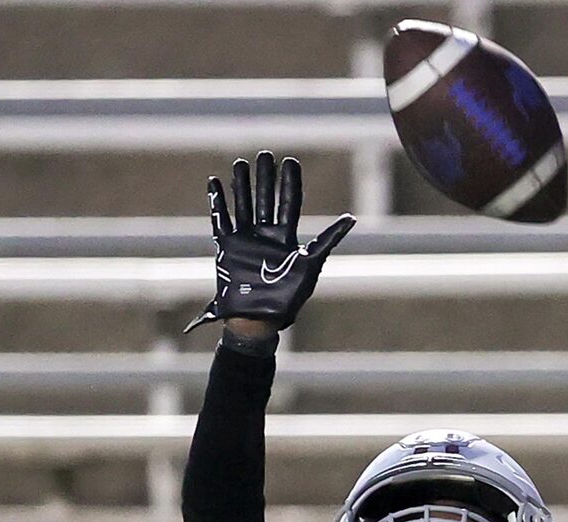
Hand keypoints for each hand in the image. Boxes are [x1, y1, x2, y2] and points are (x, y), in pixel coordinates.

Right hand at [185, 153, 354, 334]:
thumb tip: (352, 218)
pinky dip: (217, 202)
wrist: (258, 320)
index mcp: (285, 239)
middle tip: (265, 155)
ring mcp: (246, 240)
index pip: (289, 204)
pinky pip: (221, 220)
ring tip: (242, 163)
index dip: (290, 183)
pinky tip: (215, 182)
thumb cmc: (288, 299)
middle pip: (265, 199)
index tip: (290, 162)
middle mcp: (265, 236)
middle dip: (265, 178)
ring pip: (243, 205)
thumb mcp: (311, 265)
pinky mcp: (227, 247)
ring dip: (242, 185)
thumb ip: (328, 240)